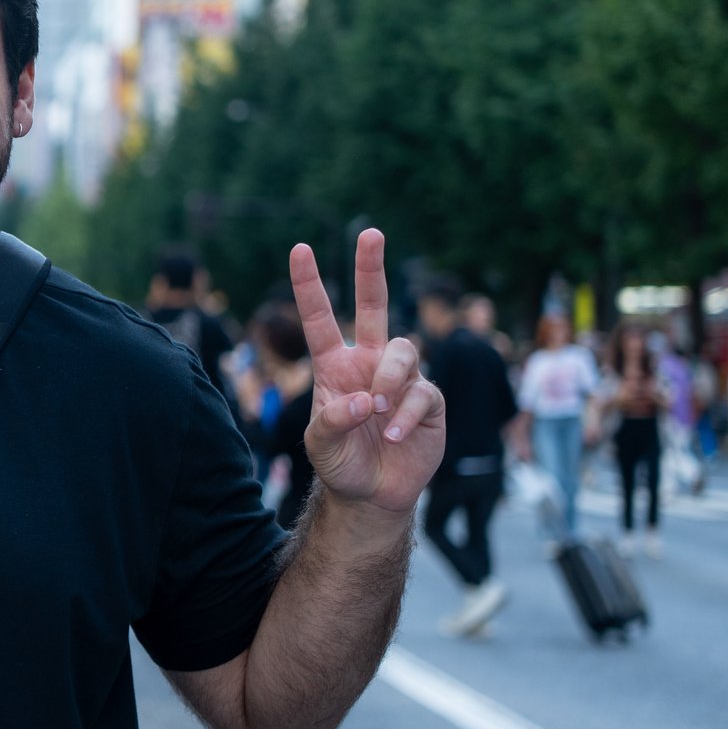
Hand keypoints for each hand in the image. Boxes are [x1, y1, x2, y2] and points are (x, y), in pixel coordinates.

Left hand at [293, 230, 443, 516]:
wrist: (372, 494)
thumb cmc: (341, 462)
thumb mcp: (320, 445)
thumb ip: (333, 420)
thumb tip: (364, 399)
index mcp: (335, 366)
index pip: (320, 319)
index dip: (309, 285)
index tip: (299, 249)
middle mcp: (369, 363)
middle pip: (374, 306)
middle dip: (370, 269)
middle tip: (370, 233)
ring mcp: (400, 379)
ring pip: (403, 351)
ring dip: (388, 379)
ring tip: (376, 412)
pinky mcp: (428, 401)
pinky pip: (422, 392)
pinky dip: (405, 415)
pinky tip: (393, 437)